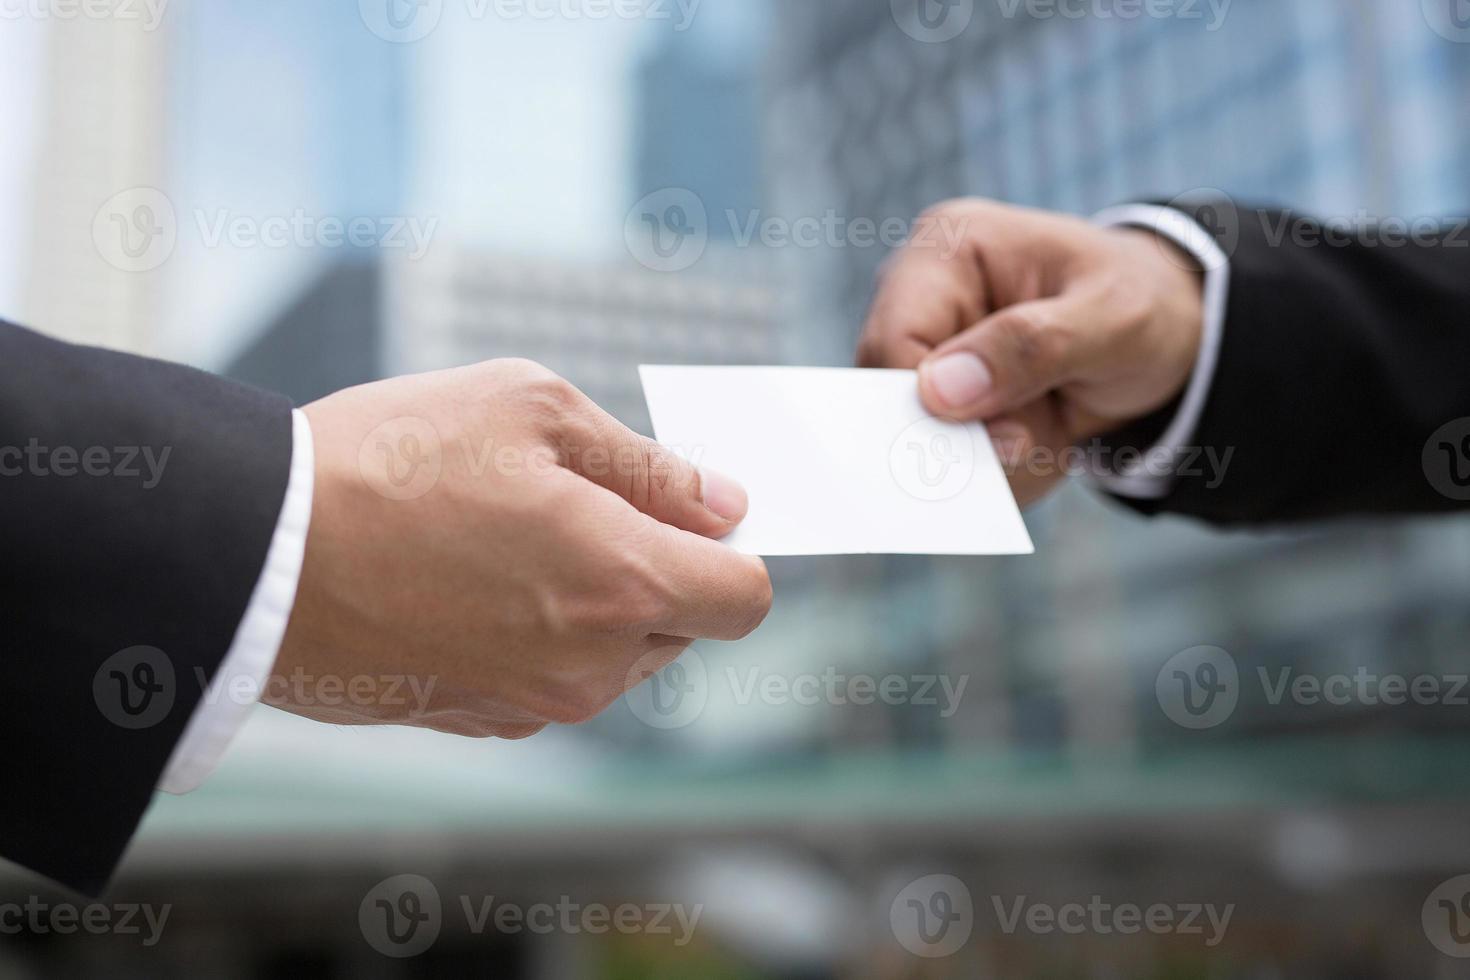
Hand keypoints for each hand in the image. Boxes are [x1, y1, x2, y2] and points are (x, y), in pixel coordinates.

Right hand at [269, 359, 771, 738]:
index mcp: (623, 583)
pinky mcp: (482, 721)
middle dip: (654, 564)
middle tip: (573, 501)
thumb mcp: (532, 410)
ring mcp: (535, 704)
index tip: (690, 512)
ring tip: (504, 535)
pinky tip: (467, 579)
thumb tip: (724, 505)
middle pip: (682, 622)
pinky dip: (537, 631)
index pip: (745, 596)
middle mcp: (592, 664)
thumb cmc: (390, 461)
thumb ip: (650, 467)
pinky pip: (551, 674)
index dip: (732, 548)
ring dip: (594, 597)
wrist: (253, 551)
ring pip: (616, 651)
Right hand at [857, 198, 1204, 506]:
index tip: (1008, 437)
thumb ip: (1032, 349)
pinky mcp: (943, 400)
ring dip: (993, 459)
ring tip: (1055, 429)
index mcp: (948, 251)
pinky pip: (949, 459)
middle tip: (1037, 440)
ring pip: (921, 442)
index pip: (892, 342)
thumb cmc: (1142, 302)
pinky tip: (1044, 437)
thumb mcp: (1113, 320)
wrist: (1171, 332)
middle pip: (892, 400)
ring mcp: (928, 354)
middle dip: (969, 439)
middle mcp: (921, 299)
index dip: (931, 406)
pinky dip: (1001, 469)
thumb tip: (940, 393)